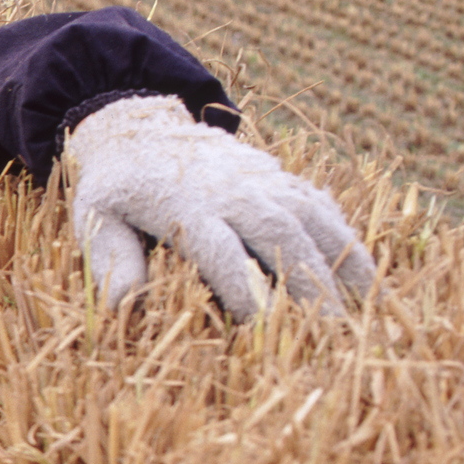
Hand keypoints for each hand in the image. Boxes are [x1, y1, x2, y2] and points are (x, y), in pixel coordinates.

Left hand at [65, 95, 373, 318]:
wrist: (140, 129)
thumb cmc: (116, 188)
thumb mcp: (96, 218)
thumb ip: (112, 260)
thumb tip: (122, 307)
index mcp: (183, 205)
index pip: (220, 250)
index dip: (243, 288)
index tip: (263, 327)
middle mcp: (231, 190)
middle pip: (279, 234)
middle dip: (307, 283)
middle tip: (330, 334)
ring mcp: (261, 180)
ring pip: (311, 218)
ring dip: (341, 261)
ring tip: (365, 309)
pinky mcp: (280, 178)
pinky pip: (322, 207)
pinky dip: (347, 240)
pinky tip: (367, 279)